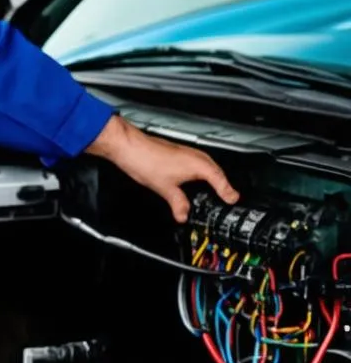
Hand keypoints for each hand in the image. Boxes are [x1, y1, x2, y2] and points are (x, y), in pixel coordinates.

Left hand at [85, 114, 238, 221]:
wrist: (129, 147)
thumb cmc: (145, 160)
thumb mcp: (165, 189)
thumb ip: (178, 204)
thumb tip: (183, 215)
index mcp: (198, 164)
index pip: (220, 180)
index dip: (228, 191)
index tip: (233, 199)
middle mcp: (195, 156)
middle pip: (216, 171)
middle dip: (223, 184)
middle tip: (228, 196)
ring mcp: (187, 152)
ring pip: (207, 166)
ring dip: (212, 177)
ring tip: (214, 189)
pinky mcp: (178, 152)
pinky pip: (197, 163)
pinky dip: (200, 172)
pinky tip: (193, 179)